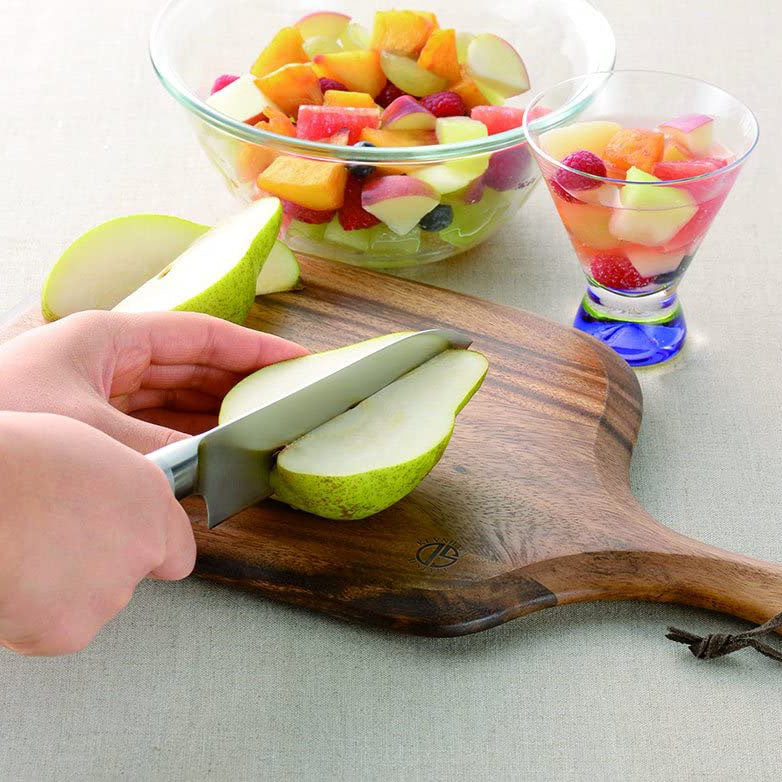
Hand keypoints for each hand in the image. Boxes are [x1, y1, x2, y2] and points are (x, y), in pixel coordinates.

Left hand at [0, 310, 307, 451]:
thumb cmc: (6, 425)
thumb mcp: (93, 433)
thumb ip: (159, 453)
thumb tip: (206, 478)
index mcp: (107, 338)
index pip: (199, 336)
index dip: (252, 349)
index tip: (293, 361)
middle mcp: (106, 359)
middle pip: (191, 365)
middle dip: (238, 384)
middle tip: (282, 402)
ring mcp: (98, 391)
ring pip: (173, 397)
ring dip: (213, 414)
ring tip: (254, 431)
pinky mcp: (89, 423)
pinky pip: (151, 425)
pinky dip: (181, 439)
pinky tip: (209, 455)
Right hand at [0, 412, 196, 655]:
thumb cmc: (16, 460)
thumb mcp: (85, 444)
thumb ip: (116, 485)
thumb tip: (111, 498)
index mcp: (149, 499)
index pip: (178, 547)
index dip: (151, 550)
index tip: (128, 548)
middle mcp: (141, 548)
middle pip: (129, 576)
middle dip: (98, 568)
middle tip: (54, 544)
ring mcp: (109, 593)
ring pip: (90, 604)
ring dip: (63, 591)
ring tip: (26, 554)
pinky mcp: (69, 630)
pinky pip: (50, 630)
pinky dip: (30, 617)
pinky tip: (12, 581)